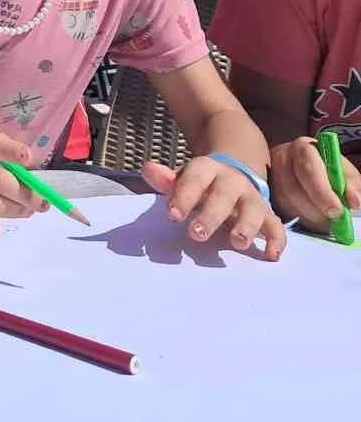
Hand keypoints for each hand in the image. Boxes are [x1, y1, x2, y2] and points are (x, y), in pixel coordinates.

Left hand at [142, 158, 286, 258]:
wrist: (232, 176)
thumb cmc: (200, 185)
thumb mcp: (183, 179)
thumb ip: (166, 180)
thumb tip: (148, 170)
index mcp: (207, 169)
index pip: (194, 179)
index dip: (184, 196)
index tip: (173, 216)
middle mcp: (232, 181)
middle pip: (224, 195)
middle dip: (211, 215)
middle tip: (196, 234)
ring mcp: (252, 198)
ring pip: (253, 210)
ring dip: (246, 226)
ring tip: (236, 243)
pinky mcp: (267, 215)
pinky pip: (277, 227)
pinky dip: (277, 240)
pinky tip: (271, 255)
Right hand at [267, 137, 359, 230]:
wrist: (305, 167)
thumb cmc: (328, 168)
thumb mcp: (343, 170)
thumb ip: (351, 183)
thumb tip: (355, 202)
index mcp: (303, 148)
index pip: (308, 169)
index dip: (322, 192)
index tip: (337, 211)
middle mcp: (281, 158)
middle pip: (293, 189)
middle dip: (316, 210)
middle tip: (333, 222)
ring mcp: (269, 175)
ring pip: (284, 202)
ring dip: (308, 217)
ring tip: (325, 222)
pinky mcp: (264, 190)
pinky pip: (278, 210)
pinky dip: (297, 219)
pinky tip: (310, 220)